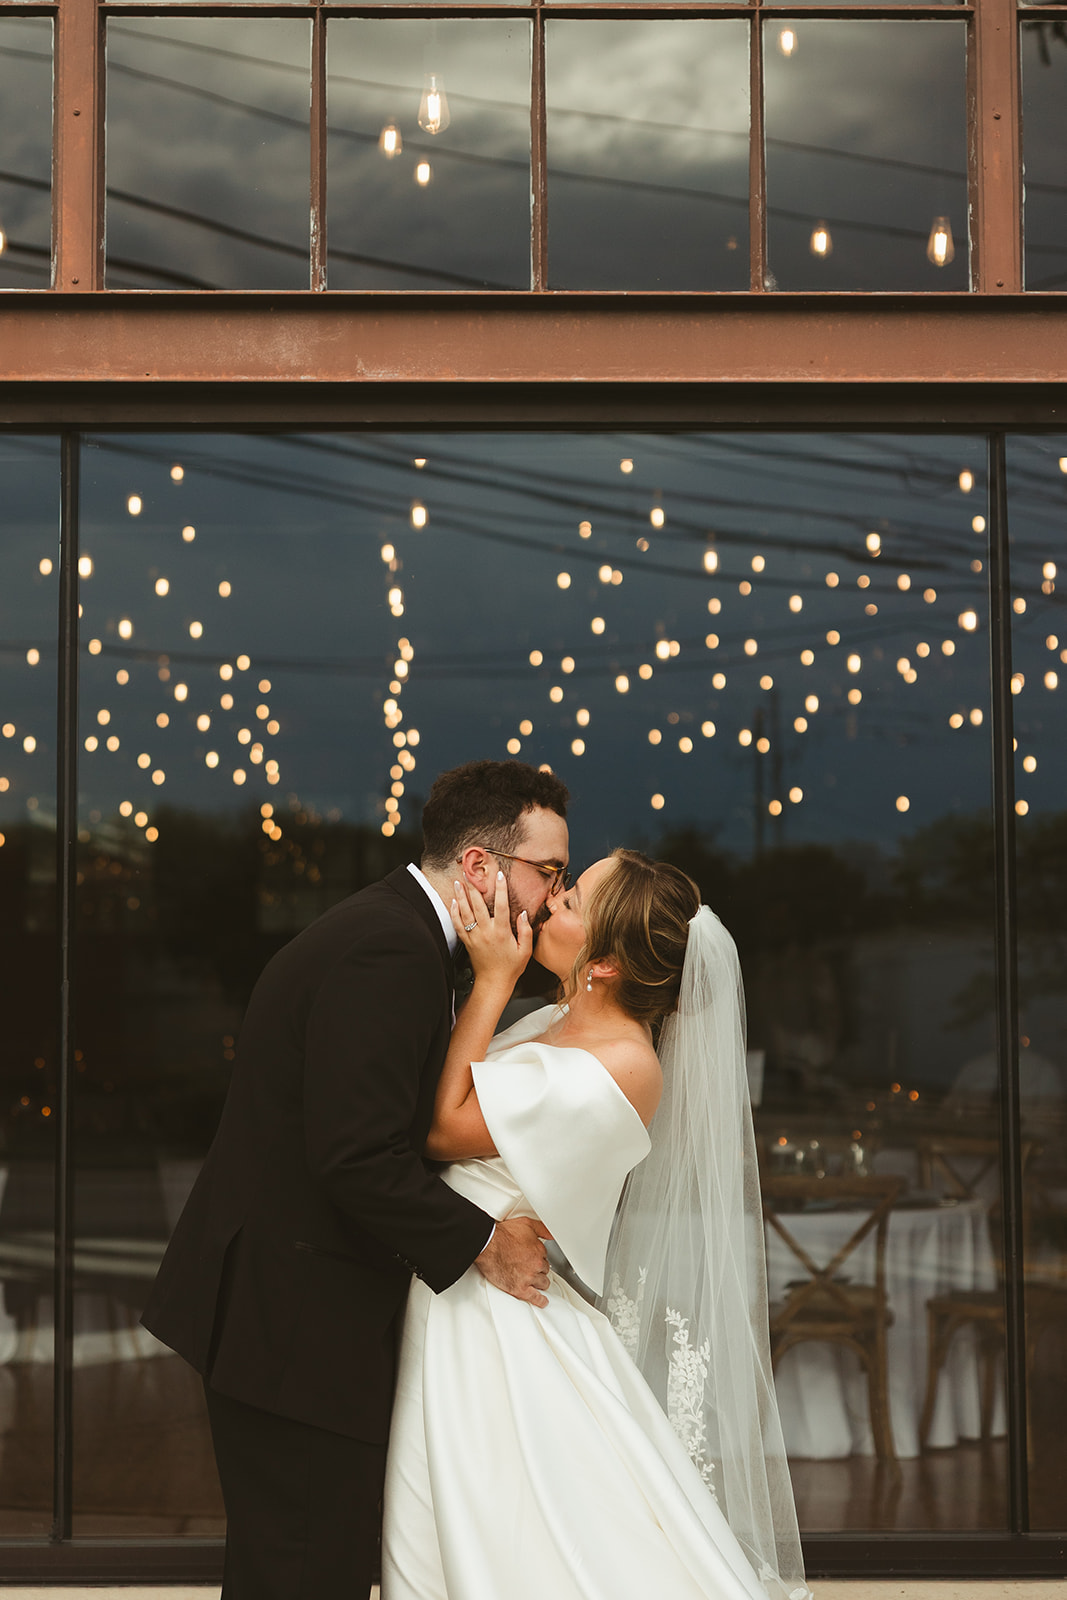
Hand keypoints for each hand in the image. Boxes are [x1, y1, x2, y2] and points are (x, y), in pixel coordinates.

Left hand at [451, 871, 531, 989]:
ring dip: (461, 896)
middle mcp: (486, 932)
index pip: (502, 906)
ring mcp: (474, 937)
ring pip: (465, 913)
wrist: (493, 983)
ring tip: (458, 881)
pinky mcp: (467, 942)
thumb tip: (523, 914)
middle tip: (470, 873)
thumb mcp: (525, 951)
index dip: (501, 890)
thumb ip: (525, 931)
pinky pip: (458, 925)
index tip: (499, 875)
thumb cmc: (511, 967)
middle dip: (474, 887)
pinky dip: (454, 912)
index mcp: (502, 933)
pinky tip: (453, 902)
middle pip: (478, 906)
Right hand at [475, 1216, 552, 1307]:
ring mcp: (529, 1277)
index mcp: (539, 1250)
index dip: (539, 1258)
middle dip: (539, 1269)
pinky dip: (540, 1300)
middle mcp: (536, 1264)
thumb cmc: (502, 1235)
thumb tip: (552, 1234)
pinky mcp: (520, 1289)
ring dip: (539, 1282)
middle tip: (530, 1268)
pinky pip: (535, 1298)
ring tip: (534, 1281)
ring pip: (542, 1283)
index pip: (545, 1257)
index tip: (535, 1258)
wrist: (488, 1245)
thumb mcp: (527, 1224)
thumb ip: (542, 1229)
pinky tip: (542, 1301)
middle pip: (544, 1271)